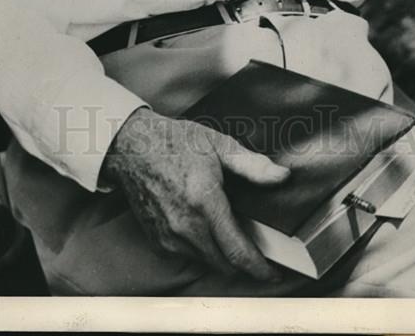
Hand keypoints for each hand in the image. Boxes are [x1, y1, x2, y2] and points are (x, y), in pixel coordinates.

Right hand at [101, 106, 288, 280]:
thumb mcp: (219, 145)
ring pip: (206, 262)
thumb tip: (282, 177)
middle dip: (244, 263)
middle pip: (225, 264)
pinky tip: (207, 229)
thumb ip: (252, 165)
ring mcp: (169, 237)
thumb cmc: (175, 142)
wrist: (132, 147)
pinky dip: (202, 249)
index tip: (274, 273)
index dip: (259, 268)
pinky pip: (187, 255)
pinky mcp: (158, 241)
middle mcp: (186, 226)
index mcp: (205, 203)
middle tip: (258, 250)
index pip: (237, 252)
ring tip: (231, 233)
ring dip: (222, 256)